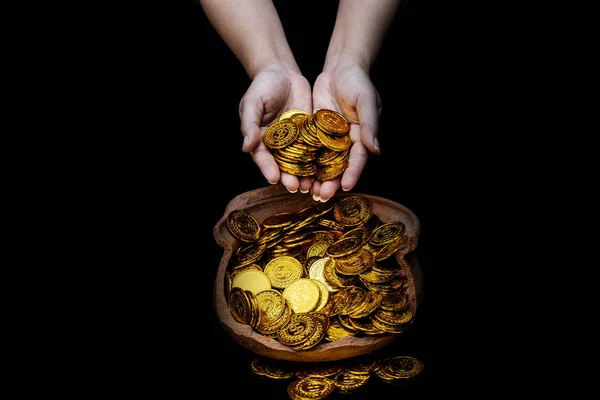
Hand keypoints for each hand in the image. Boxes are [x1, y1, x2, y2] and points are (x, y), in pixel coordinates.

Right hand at [239, 63, 312, 192]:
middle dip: (288, 176)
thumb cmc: (262, 86)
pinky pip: (314, 148)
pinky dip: (319, 160)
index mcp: (260, 139)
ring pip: (299, 161)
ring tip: (309, 186)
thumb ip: (250, 124)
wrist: (282, 72)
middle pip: (282, 164)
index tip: (273, 178)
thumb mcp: (253, 102)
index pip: (263, 158)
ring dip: (304, 174)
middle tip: (294, 186)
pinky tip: (325, 170)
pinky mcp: (310, 134)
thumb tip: (246, 147)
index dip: (267, 168)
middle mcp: (277, 144)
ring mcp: (295, 140)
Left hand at [311, 64, 381, 201]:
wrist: (339, 68)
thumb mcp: (366, 100)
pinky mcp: (315, 133)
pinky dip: (302, 162)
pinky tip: (294, 173)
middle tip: (322, 195)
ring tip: (307, 191)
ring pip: (322, 162)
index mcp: (362, 137)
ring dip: (315, 177)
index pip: (358, 159)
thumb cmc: (358, 82)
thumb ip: (370, 124)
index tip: (346, 186)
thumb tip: (375, 149)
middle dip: (331, 182)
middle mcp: (346, 142)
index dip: (352, 173)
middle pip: (339, 166)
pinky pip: (308, 150)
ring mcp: (329, 139)